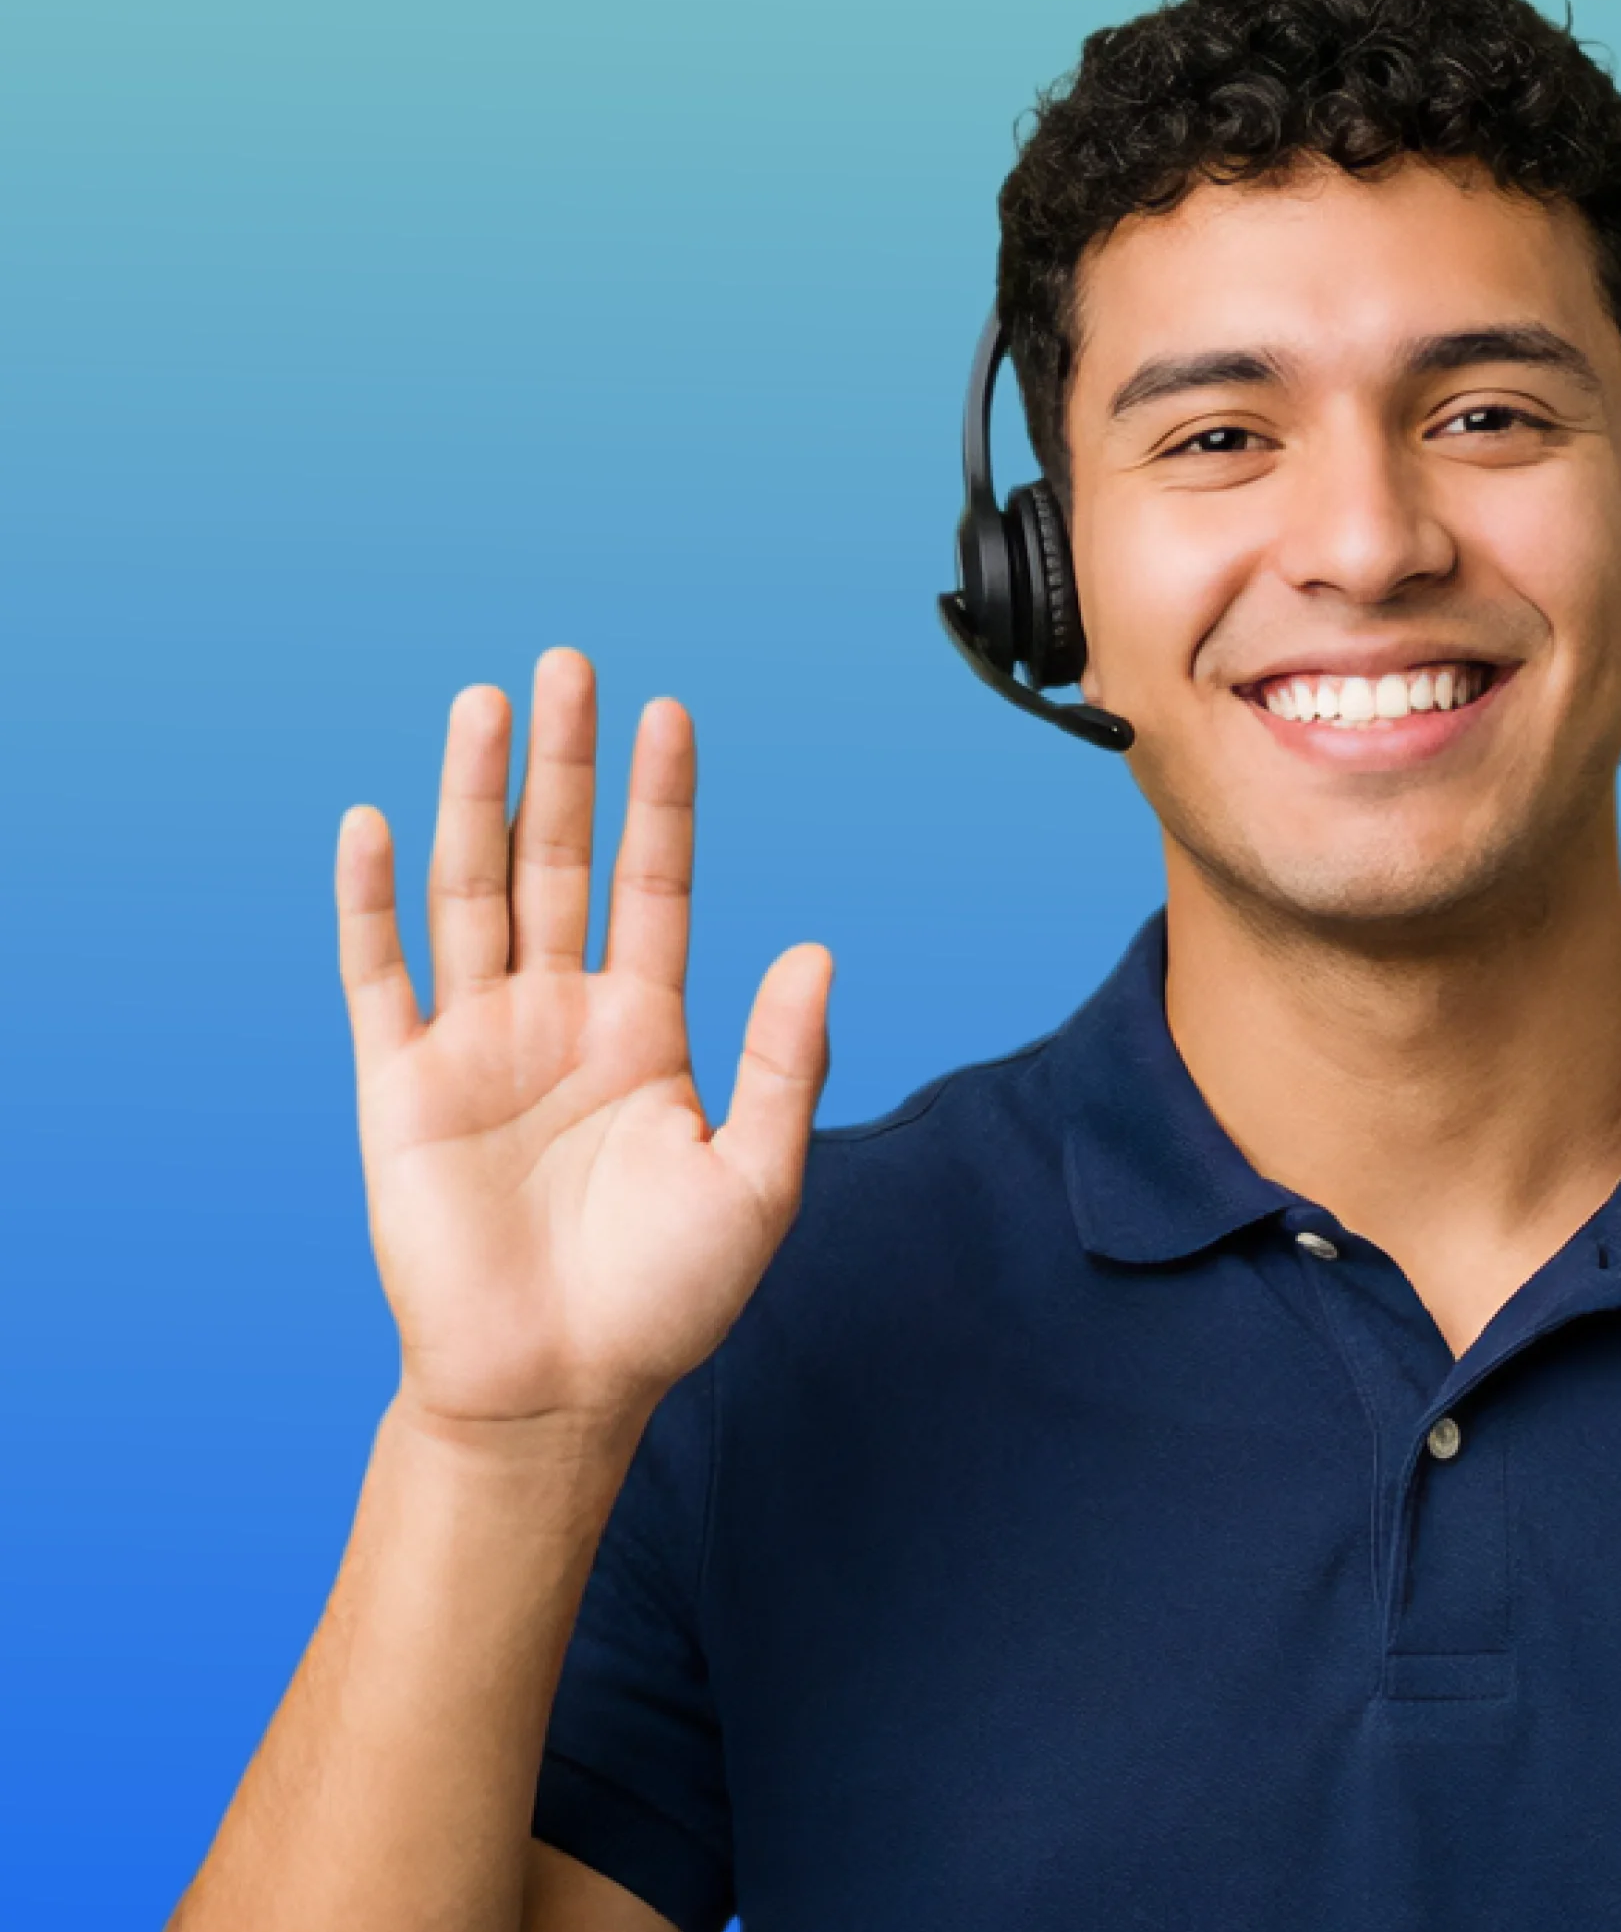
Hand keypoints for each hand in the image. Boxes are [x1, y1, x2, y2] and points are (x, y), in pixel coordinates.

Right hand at [334, 648, 830, 1436]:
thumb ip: (781, 1062)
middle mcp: (559, 1018)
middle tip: (569, 664)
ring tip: (484, 705)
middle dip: (565, 766)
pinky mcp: (400, 1087)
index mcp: (647, 1030)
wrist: (557, 1389)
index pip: (654, 885)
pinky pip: (380, 976)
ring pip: (472, 893)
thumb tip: (816, 949)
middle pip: (559, 862)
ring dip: (475, 800)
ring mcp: (476, 1044)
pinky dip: (371, 903)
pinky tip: (374, 822)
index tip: (669, 713)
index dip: (660, 802)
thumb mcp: (754, 1179)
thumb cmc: (665, 1298)